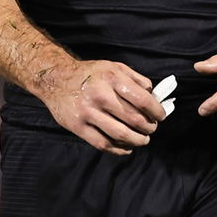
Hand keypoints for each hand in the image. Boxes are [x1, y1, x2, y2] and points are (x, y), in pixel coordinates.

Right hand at [37, 59, 165, 155]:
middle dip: (149, 128)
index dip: (156, 111)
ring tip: (143, 140)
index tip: (161, 116)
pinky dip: (118, 150)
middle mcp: (101, 96)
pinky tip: (127, 148)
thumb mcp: (115, 67)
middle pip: (134, 120)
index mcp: (112, 79)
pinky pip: (103, 144)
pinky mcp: (78, 127)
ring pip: (120, 135)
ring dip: (137, 141)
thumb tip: (154, 96)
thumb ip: (136, 79)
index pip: (143, 100)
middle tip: (152, 129)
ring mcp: (88, 113)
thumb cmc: (91, 73)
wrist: (56, 79)